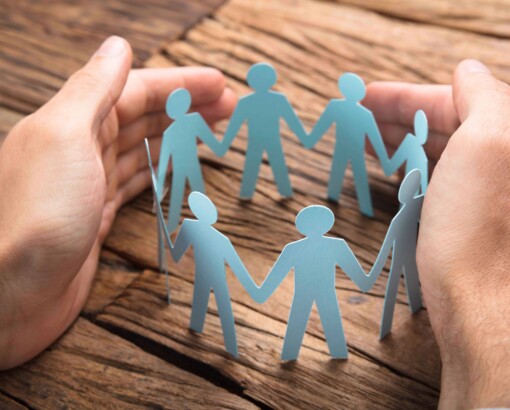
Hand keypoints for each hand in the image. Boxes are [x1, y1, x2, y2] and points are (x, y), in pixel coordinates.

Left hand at [0, 36, 235, 368]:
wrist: (12, 293)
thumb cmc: (38, 214)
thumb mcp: (65, 136)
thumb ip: (93, 89)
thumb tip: (119, 45)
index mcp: (73, 121)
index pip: (135, 90)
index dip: (179, 84)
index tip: (220, 84)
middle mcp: (81, 148)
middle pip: (143, 117)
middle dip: (187, 107)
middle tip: (229, 107)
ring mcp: (90, 183)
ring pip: (144, 148)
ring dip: (178, 136)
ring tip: (212, 131)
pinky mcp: (98, 215)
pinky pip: (137, 182)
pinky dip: (162, 170)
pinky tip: (178, 166)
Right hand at [368, 61, 509, 406]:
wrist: (479, 303)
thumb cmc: (480, 227)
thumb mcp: (488, 142)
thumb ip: (482, 95)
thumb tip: (465, 69)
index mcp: (506, 139)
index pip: (458, 99)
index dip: (407, 94)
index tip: (365, 96)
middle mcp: (498, 164)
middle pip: (444, 125)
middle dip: (398, 116)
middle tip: (356, 115)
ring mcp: (482, 193)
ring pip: (435, 152)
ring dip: (399, 141)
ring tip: (364, 138)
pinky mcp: (463, 219)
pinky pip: (431, 180)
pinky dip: (407, 169)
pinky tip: (387, 168)